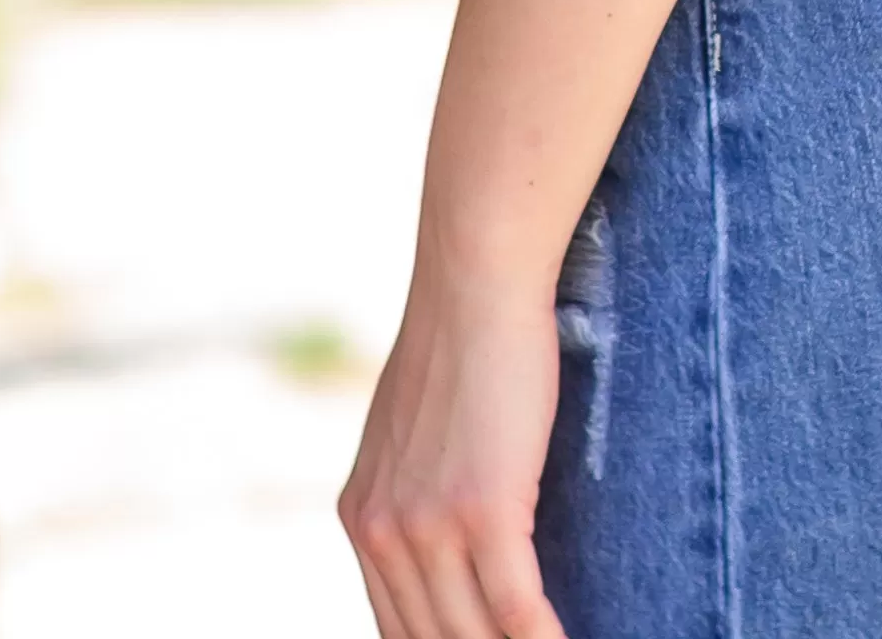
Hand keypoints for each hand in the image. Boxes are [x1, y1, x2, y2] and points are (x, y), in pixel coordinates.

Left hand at [340, 269, 567, 638]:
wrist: (476, 278)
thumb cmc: (463, 338)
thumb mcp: (414, 428)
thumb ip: (416, 488)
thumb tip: (448, 533)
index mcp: (364, 517)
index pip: (397, 630)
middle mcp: (384, 532)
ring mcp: (429, 525)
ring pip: (476, 637)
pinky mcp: (482, 510)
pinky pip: (518, 610)